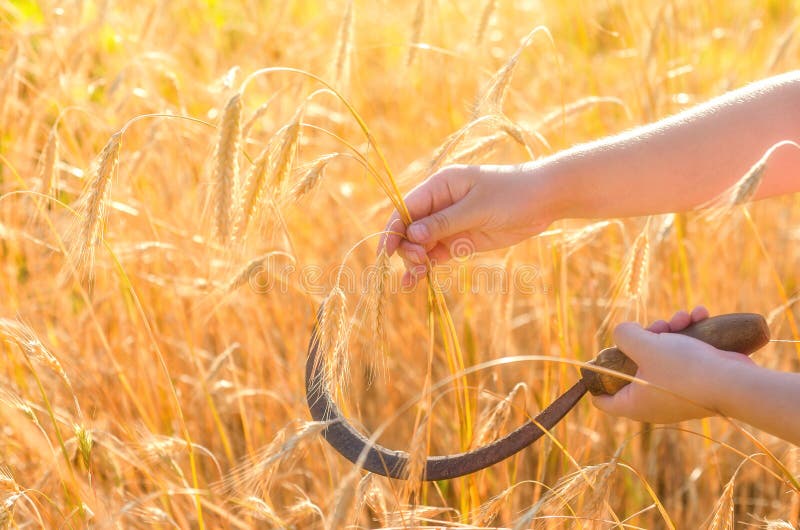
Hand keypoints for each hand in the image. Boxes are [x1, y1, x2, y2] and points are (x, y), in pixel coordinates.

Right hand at [379, 164, 558, 285]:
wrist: (545, 200)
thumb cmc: (512, 194)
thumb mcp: (478, 208)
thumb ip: (445, 222)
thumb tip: (412, 234)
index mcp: (439, 186)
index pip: (406, 208)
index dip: (392, 230)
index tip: (384, 253)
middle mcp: (440, 204)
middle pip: (409, 229)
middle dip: (407, 248)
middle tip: (419, 262)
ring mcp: (449, 223)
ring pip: (420, 244)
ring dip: (414, 261)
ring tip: (414, 279)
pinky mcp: (460, 240)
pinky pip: (436, 254)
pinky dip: (426, 266)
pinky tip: (416, 281)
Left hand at [591, 306, 755, 422]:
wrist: (735, 382)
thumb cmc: (683, 368)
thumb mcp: (644, 345)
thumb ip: (624, 336)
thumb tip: (624, 332)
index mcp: (634, 403)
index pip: (602, 400)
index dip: (596, 380)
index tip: (599, 359)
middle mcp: (653, 401)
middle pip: (633, 365)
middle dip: (645, 338)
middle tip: (658, 327)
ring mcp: (676, 391)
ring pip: (662, 354)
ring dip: (672, 329)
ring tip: (684, 317)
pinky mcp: (696, 380)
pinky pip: (685, 355)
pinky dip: (691, 335)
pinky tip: (700, 315)